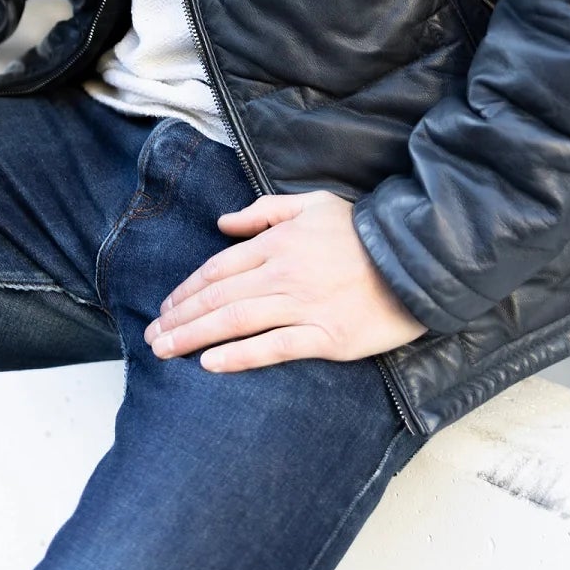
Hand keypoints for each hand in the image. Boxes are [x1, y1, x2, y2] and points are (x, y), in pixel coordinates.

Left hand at [143, 189, 425, 371]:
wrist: (417, 259)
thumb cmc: (362, 231)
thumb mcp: (311, 205)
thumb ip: (263, 212)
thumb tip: (221, 223)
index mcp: (278, 243)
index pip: (218, 269)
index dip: (187, 289)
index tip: (166, 306)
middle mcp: (283, 275)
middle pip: (218, 298)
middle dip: (180, 317)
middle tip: (152, 336)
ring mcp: (303, 307)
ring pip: (235, 322)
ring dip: (194, 337)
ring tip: (166, 350)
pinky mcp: (326, 336)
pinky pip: (273, 347)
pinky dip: (239, 356)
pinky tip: (210, 364)